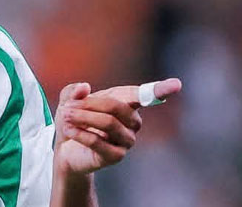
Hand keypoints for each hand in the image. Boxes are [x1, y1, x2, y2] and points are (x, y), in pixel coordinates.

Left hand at [52, 78, 181, 176]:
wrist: (66, 150)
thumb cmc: (74, 121)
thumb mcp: (68, 101)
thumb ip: (73, 91)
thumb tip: (84, 87)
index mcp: (125, 104)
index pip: (144, 95)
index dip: (160, 89)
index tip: (176, 84)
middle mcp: (132, 122)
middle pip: (117, 107)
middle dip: (89, 104)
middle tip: (67, 107)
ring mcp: (126, 141)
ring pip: (108, 123)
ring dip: (82, 117)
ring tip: (65, 115)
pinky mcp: (116, 156)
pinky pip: (98, 142)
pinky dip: (80, 133)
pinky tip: (68, 129)